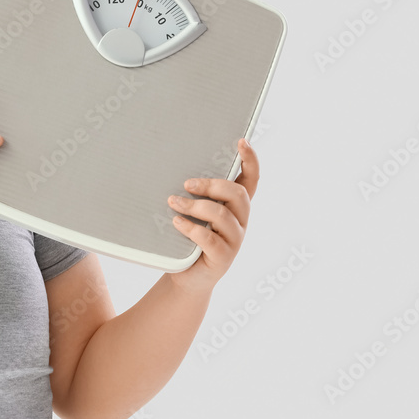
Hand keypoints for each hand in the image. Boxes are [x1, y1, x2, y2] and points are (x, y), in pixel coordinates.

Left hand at [166, 138, 259, 295]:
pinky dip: (191, 228)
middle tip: (187, 183)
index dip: (251, 160)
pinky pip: (210, 239)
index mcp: (236, 206)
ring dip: (195, 205)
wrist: (186, 276)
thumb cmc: (187, 237)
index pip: (251, 180)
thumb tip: (166, 164)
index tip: (241, 141)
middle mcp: (240, 221)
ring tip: (173, 202)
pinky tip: (177, 223)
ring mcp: (234, 241)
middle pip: (238, 194)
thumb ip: (192, 193)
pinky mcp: (223, 258)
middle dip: (213, 185)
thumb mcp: (193, 212)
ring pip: (223, 215)